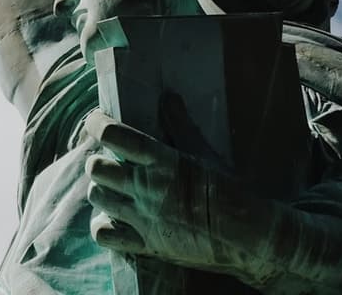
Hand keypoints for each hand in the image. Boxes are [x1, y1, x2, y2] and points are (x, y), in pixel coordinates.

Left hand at [85, 110, 274, 283]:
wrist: (245, 235)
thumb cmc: (227, 189)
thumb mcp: (204, 150)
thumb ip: (181, 124)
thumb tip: (168, 97)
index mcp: (160, 160)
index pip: (113, 135)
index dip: (96, 124)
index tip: (95, 120)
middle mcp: (146, 188)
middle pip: (97, 168)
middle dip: (98, 158)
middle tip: (108, 157)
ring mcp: (143, 218)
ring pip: (98, 197)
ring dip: (100, 187)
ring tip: (112, 185)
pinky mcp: (146, 244)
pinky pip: (105, 235)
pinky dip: (102, 224)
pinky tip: (113, 217)